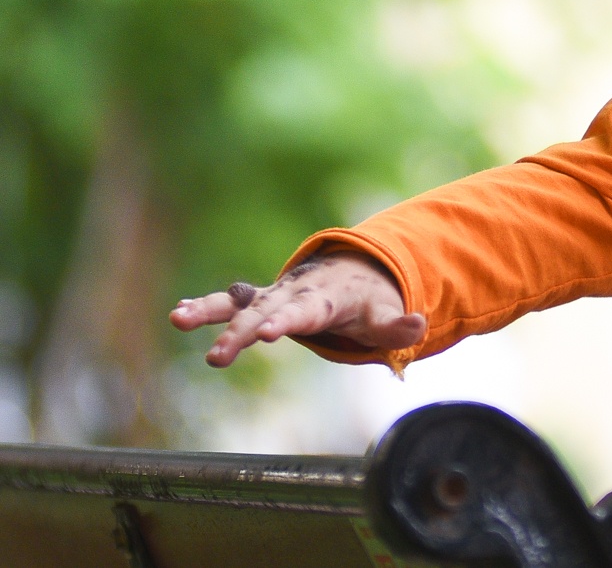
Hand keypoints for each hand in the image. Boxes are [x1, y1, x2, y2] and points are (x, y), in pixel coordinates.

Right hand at [170, 251, 424, 368]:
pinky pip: (229, 301)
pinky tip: (177, 314)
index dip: (285, 322)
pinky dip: (205, 305)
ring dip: (208, 310)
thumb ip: (396, 326)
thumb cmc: (368, 299)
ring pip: (238, 301)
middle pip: (264, 313)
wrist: (352, 271)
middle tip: (216, 356)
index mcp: (324, 299)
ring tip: (176, 318)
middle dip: (240, 332)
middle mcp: (293, 293)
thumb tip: (418, 326)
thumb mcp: (384, 313)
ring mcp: (273, 295)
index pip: (303, 313)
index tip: (265, 334)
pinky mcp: (259, 300)